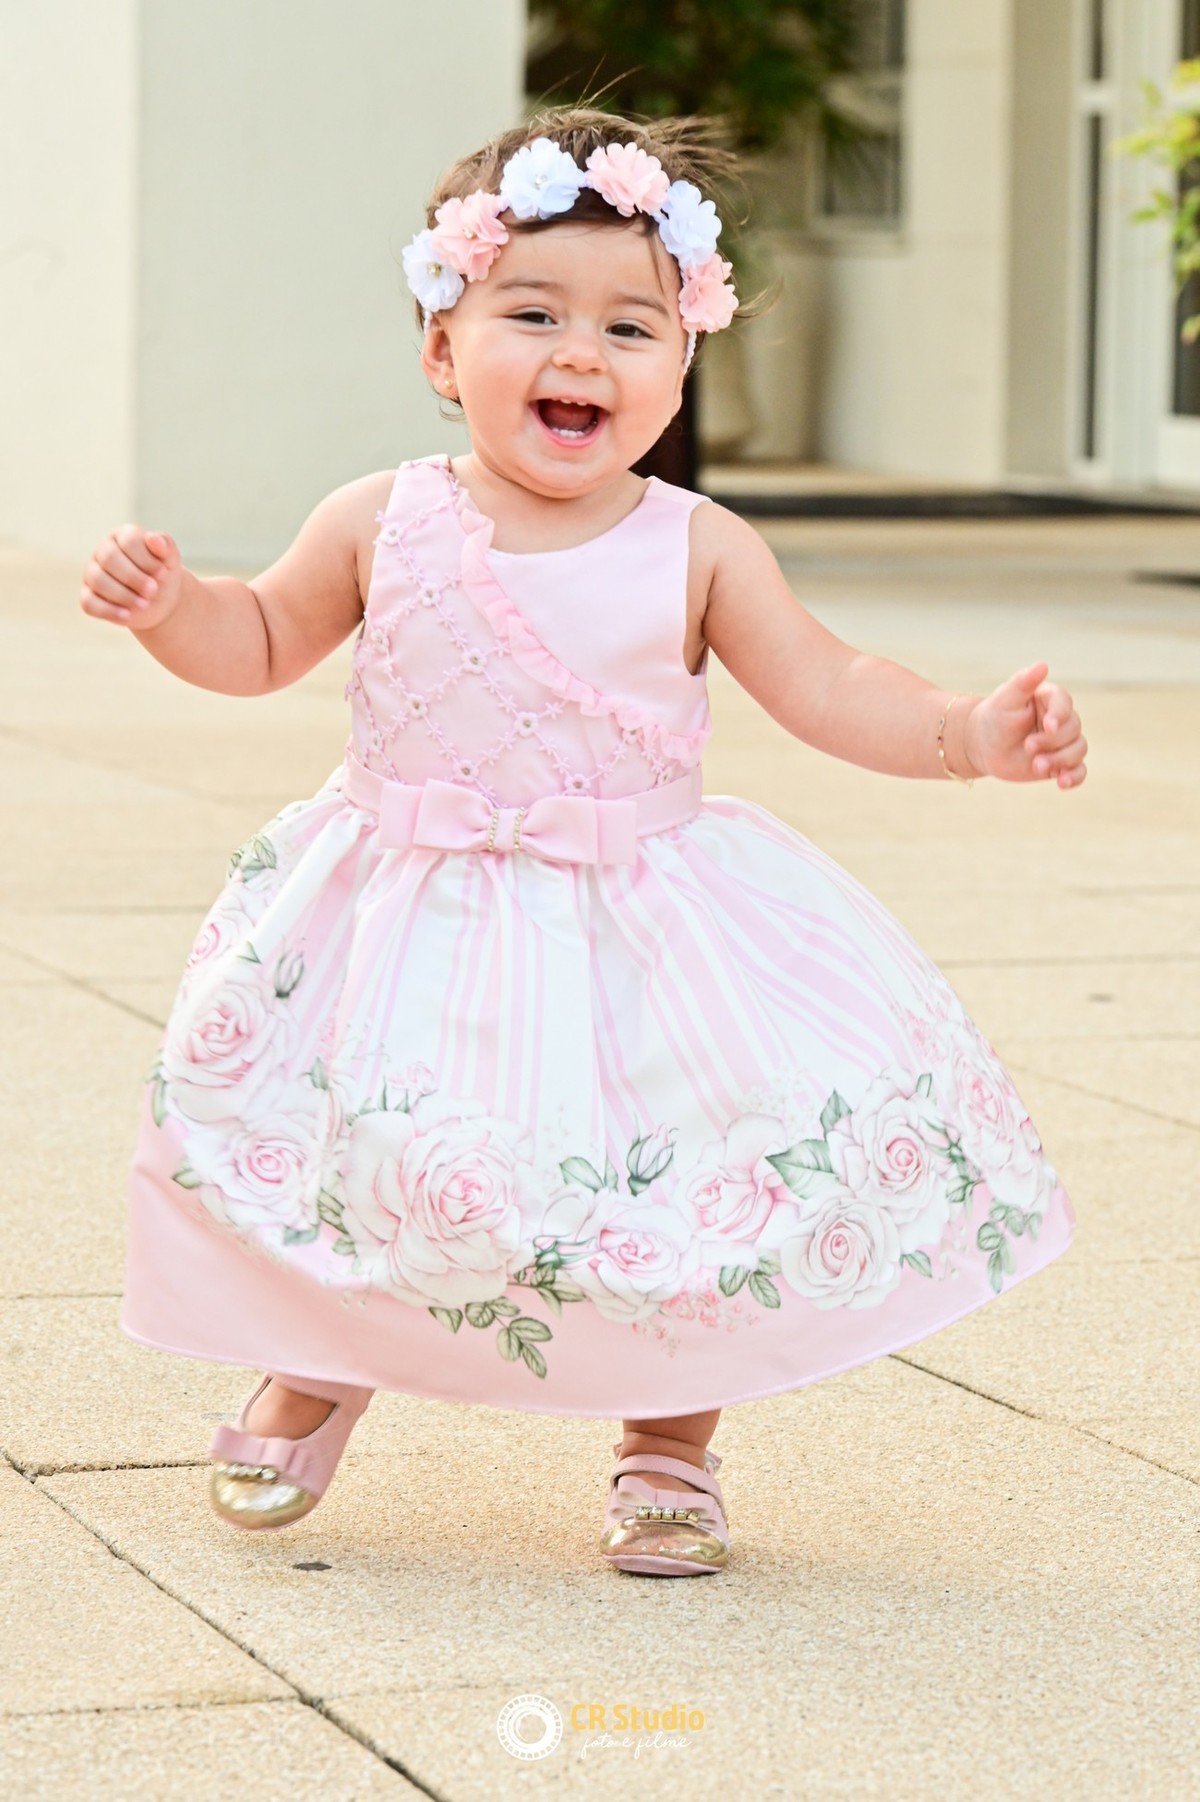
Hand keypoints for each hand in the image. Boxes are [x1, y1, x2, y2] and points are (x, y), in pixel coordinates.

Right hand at [80, 525, 184, 628]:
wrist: (159, 601)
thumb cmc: (162, 575)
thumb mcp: (170, 560)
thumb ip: (166, 546)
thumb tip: (154, 539)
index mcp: (122, 536)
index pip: (128, 541)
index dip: (146, 559)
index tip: (163, 574)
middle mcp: (103, 551)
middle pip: (109, 559)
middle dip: (134, 577)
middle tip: (153, 591)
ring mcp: (92, 573)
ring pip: (98, 580)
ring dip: (123, 595)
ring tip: (145, 604)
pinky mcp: (88, 595)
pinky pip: (89, 603)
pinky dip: (108, 611)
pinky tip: (127, 616)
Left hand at [963, 662, 1087, 789]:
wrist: (983, 746)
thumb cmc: (994, 718)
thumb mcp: (1004, 700)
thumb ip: (1023, 683)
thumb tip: (1042, 665)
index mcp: (1050, 698)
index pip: (1065, 703)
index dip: (1059, 715)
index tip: (1047, 726)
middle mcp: (1061, 719)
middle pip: (1073, 729)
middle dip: (1052, 741)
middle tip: (1028, 747)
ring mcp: (1062, 742)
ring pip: (1079, 750)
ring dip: (1061, 760)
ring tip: (1037, 766)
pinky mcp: (1061, 763)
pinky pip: (1079, 770)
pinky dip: (1074, 777)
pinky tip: (1062, 783)